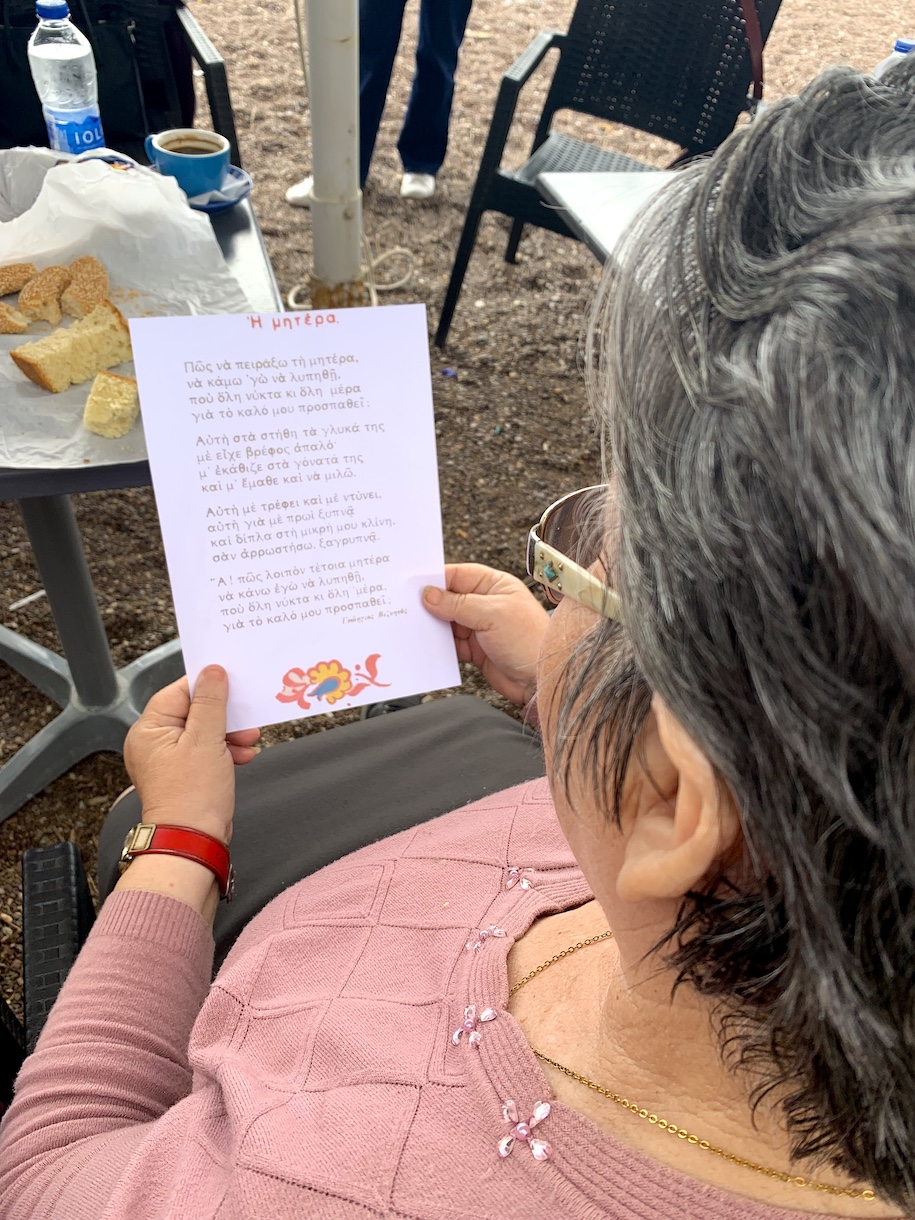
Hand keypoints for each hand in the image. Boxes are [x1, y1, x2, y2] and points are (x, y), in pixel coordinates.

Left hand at [123, 665, 259, 843]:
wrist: (194, 841)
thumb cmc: (193, 794)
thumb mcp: (206, 739)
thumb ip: (211, 702)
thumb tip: (213, 671)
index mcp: (148, 730)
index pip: (178, 692)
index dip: (206, 685)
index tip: (231, 680)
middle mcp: (153, 744)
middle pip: (192, 712)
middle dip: (223, 715)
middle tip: (245, 716)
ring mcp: (168, 761)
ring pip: (202, 733)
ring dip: (228, 734)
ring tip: (249, 740)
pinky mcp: (183, 775)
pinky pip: (205, 752)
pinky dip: (224, 751)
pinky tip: (242, 755)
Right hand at [422, 564, 549, 705]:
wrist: (542, 678)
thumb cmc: (529, 639)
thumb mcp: (492, 614)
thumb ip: (458, 604)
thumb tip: (429, 595)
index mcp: (495, 585)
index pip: (458, 575)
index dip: (435, 579)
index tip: (411, 584)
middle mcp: (486, 603)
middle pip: (449, 598)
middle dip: (430, 604)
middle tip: (405, 607)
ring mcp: (480, 627)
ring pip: (447, 622)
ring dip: (432, 626)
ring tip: (411, 627)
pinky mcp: (476, 650)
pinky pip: (451, 644)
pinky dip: (439, 645)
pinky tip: (425, 645)